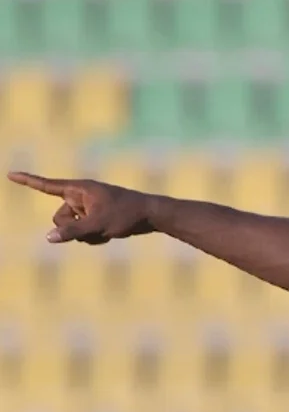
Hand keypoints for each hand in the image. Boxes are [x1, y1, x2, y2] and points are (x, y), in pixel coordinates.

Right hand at [7, 172, 155, 244]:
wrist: (151, 215)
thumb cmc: (127, 215)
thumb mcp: (99, 225)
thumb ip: (73, 232)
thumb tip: (49, 237)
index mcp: (79, 189)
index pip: (47, 185)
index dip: (28, 181)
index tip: (10, 174)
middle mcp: (81, 197)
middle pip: (58, 218)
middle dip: (72, 227)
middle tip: (97, 224)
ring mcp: (88, 208)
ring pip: (71, 228)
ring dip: (85, 235)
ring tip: (107, 229)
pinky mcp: (95, 217)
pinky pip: (83, 232)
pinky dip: (93, 237)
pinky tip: (111, 234)